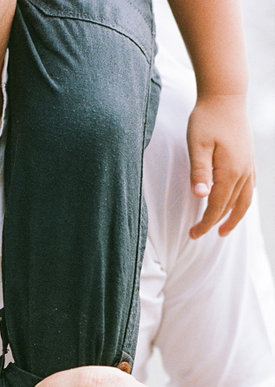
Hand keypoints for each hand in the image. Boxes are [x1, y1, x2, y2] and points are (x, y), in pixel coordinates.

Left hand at [187, 93, 255, 238]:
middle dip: (216, 222)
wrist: (225, 97)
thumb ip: (199, 172)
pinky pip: (249, 185)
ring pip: (245, 198)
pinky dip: (243, 199)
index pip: (217, 205)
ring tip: (223, 229)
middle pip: (231, 205)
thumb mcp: (196, 146)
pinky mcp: (248, 157)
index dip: (205, 223)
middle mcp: (243, 170)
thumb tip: (200, 196)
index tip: (192, 234)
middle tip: (199, 235)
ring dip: (234, 215)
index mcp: (230, 171)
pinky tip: (237, 203)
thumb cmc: (206, 120)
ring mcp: (249, 164)